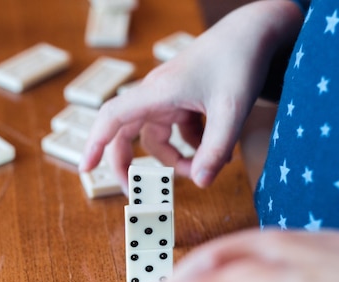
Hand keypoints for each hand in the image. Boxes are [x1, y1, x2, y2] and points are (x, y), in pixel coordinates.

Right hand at [79, 0, 303, 189]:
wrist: (252, 32)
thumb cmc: (238, 62)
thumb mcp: (232, 110)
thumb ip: (216, 150)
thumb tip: (202, 184)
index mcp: (157, 93)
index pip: (113, 117)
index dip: (95, 143)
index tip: (86, 169)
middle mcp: (156, 95)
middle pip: (128, 134)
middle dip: (132, 164)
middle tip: (140, 191)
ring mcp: (169, 98)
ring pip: (159, 138)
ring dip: (177, 159)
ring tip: (206, 168)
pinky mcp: (183, 100)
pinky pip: (178, 131)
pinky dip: (193, 145)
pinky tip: (218, 150)